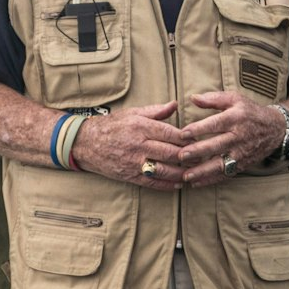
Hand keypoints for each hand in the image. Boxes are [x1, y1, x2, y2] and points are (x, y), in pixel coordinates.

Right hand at [74, 101, 189, 191]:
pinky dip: (167, 184)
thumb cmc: (111, 126)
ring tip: (194, 171)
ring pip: (165, 170)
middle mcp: (138, 145)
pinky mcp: (130, 175)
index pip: (171, 133)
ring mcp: (134, 162)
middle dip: (189, 156)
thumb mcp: (132, 113)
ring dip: (182, 173)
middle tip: (203, 157)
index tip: (199, 139)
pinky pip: (153, 182)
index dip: (188, 138)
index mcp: (140, 126)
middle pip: (171, 152)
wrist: (85, 143)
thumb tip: (175, 104)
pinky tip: (178, 183)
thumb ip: (155, 111)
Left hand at [177, 91, 284, 185]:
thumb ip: (213, 98)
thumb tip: (192, 98)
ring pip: (220, 164)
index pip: (215, 124)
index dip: (199, 129)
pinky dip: (211, 180)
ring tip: (186, 175)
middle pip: (216, 145)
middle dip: (198, 152)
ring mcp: (241, 153)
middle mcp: (239, 137)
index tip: (182, 133)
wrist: (275, 129)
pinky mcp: (242, 164)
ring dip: (203, 171)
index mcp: (236, 118)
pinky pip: (225, 174)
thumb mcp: (235, 99)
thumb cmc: (250, 112)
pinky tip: (196, 183)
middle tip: (181, 155)